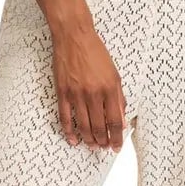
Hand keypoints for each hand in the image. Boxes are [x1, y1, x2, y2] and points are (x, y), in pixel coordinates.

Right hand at [52, 27, 126, 152]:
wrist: (74, 37)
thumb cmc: (95, 53)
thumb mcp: (114, 74)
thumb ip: (119, 97)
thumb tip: (121, 119)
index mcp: (110, 88)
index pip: (115, 121)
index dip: (117, 137)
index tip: (117, 146)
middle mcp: (94, 93)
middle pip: (100, 127)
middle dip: (103, 142)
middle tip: (104, 148)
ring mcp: (77, 94)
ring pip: (84, 126)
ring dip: (89, 140)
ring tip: (92, 146)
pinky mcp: (63, 93)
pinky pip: (65, 118)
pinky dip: (69, 132)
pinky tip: (73, 139)